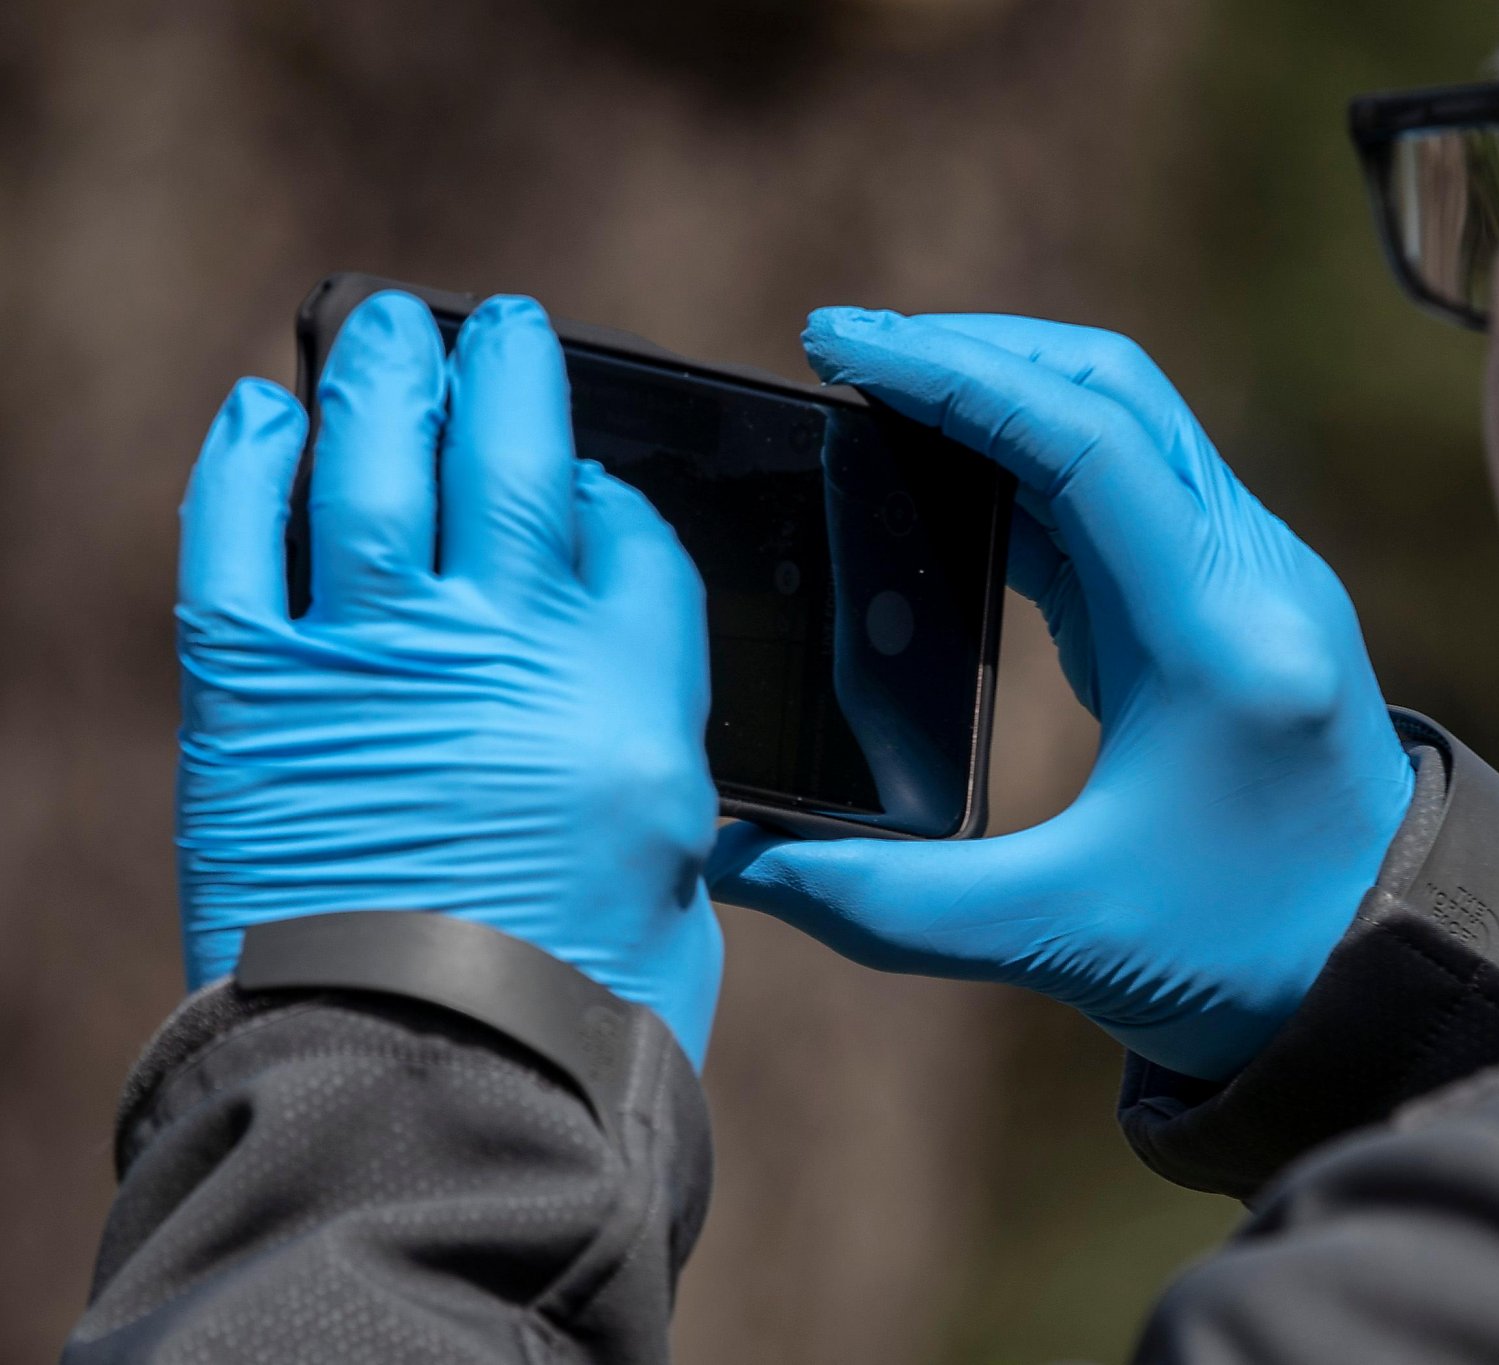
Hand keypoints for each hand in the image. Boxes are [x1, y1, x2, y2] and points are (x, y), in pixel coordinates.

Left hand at [177, 292, 722, 1065]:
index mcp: (629, 682)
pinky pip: (238, 540)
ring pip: (376, 462)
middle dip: (508, 373)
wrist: (438, 1079)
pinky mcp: (256, 696)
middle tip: (499, 328)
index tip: (587, 477)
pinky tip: (263, 417)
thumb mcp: (677, 838)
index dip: (607, 485)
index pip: (624, 527)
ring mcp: (372, 655)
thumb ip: (649, 707)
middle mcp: (508, 640)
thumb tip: (607, 614)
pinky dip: (246, 465)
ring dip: (382, 377)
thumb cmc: (586, 985)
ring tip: (386, 326)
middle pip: (511, 452)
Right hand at [710, 311, 1413, 1080]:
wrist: (1384, 973)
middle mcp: (1250, 576)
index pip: (1085, 441)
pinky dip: (1034, 460)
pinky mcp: (1231, 602)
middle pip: (1112, 394)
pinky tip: (951, 478)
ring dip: (1006, 393)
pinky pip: (1128, 488)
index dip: (954, 376)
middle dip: (974, 354)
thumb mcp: (1060, 938)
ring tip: (881, 394)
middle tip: (843, 349)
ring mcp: (1249, 579)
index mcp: (1220, 634)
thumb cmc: (1249, 957)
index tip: (840, 344)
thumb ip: (885, 905)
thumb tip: (740, 866)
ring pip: (1124, 424)